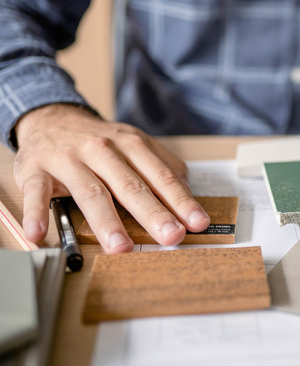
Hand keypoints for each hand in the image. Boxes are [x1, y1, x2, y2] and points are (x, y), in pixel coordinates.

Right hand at [13, 104, 209, 252]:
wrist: (51, 117)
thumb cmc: (101, 141)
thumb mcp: (135, 145)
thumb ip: (163, 167)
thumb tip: (188, 194)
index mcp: (132, 145)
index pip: (162, 177)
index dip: (181, 201)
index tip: (198, 224)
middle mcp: (103, 150)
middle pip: (131, 186)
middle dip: (153, 213)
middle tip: (171, 236)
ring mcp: (69, 159)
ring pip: (91, 192)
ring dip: (106, 221)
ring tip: (120, 248)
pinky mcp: (37, 169)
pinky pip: (37, 193)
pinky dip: (37, 213)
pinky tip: (39, 234)